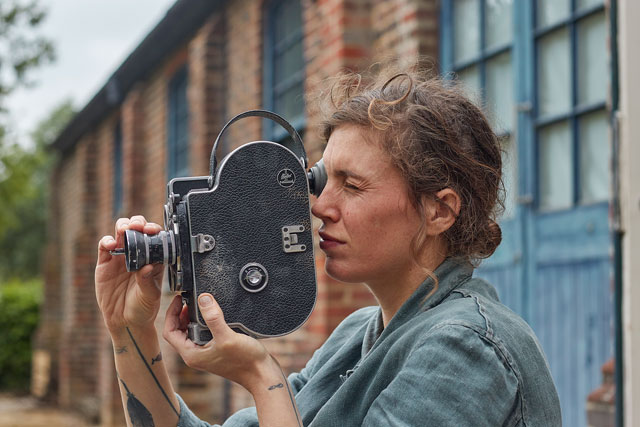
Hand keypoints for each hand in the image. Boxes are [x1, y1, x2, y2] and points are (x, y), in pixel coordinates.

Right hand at [95, 215, 164, 333]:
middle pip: (138, 230)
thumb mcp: (150, 296)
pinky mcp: (105, 262)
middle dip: (139, 223)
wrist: (124, 321)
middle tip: (139, 227)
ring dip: (123, 226)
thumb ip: (147, 282)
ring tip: (125, 230)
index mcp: (154, 259)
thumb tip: (147, 267)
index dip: (155, 231)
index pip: (155, 238)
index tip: (153, 231)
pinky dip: (107, 241)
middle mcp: (138, 254)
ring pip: (121, 232)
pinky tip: (110, 244)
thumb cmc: (143, 308)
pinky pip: (105, 246)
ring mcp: (121, 257)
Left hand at [163, 293, 276, 392]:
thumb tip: (203, 298)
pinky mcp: (216, 350)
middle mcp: (196, 355)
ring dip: (191, 317)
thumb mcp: (227, 336)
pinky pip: (202, 333)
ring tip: (199, 303)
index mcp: (192, 354)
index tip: (179, 299)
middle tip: (188, 299)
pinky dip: (203, 322)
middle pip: (178, 331)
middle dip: (180, 314)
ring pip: (190, 332)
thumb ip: (213, 317)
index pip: (170, 332)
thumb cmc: (245, 361)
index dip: (171, 313)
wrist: (261, 374)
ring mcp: (205, 353)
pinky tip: (213, 314)